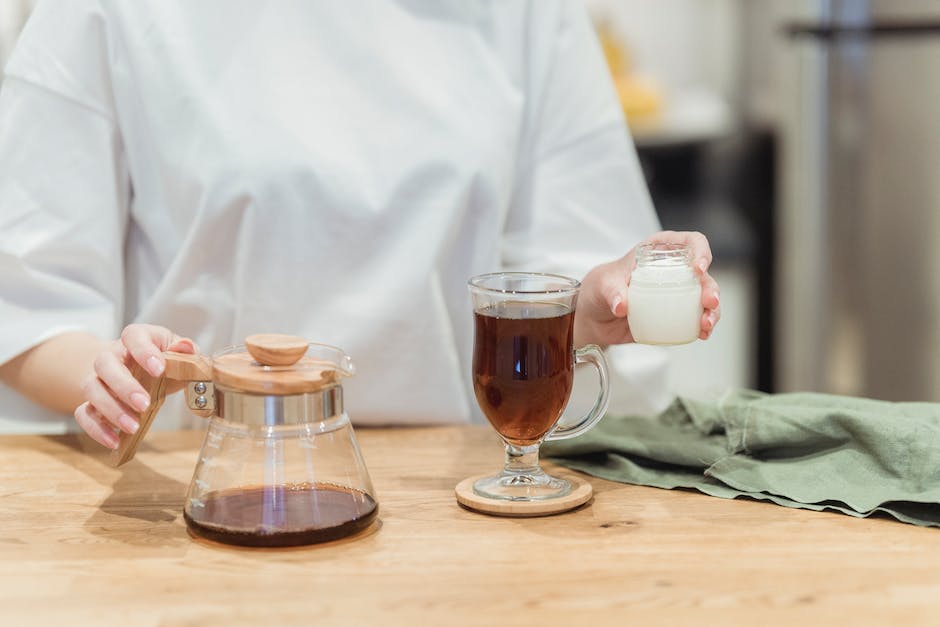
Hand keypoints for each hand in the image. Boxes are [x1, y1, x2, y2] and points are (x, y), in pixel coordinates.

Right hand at [74, 324, 195, 449]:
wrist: (143, 370)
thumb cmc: (164, 359)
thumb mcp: (179, 353)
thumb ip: (185, 352)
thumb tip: (185, 347)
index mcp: (137, 337)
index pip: (133, 336)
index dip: (144, 351)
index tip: (159, 369)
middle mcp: (112, 355)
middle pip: (104, 363)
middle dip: (123, 386)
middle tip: (144, 404)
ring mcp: (99, 378)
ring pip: (91, 388)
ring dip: (110, 409)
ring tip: (133, 427)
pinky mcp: (92, 401)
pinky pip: (83, 413)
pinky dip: (96, 428)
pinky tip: (114, 441)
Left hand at [574, 230, 720, 346]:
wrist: (594, 316)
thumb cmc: (599, 289)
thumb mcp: (602, 285)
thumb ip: (611, 292)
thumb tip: (622, 305)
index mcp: (659, 251)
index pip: (690, 242)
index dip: (700, 251)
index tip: (698, 269)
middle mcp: (673, 269)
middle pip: (704, 274)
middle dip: (711, 288)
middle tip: (709, 303)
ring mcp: (676, 293)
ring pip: (705, 298)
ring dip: (712, 311)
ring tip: (706, 325)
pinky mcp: (675, 314)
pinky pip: (695, 318)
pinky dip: (702, 326)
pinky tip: (702, 334)